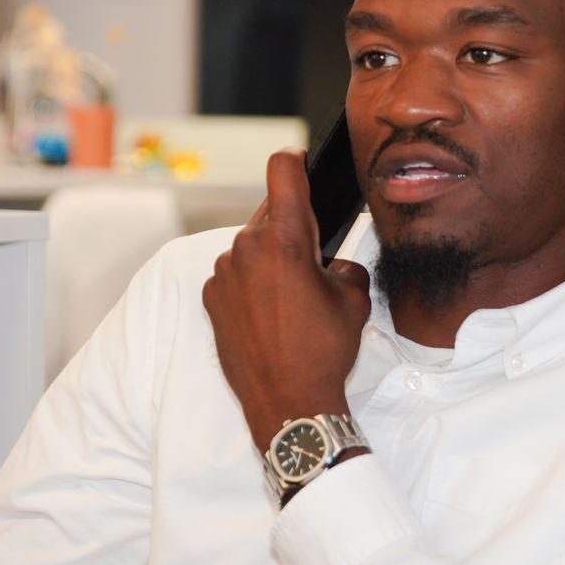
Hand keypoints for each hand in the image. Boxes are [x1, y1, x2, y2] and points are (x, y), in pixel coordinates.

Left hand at [203, 149, 371, 451]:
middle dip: (291, 228)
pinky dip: (251, 283)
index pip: (281, 171)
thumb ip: (343, 263)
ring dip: (269, 258)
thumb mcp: (354, 298)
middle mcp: (246, 249)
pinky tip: (269, 313)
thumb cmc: (322, 352)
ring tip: (290, 298)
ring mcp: (223, 273)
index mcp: (285, 240)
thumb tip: (330, 261)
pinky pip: (234, 274)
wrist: (287, 401)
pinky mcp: (210, 296)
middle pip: (270, 214)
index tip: (298, 165)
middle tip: (311, 263)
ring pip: (251, 246)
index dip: (293, 162)